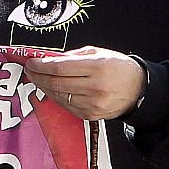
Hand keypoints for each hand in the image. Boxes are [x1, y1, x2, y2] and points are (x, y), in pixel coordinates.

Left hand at [23, 46, 145, 119]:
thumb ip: (72, 56)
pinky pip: (66, 106)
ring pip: (59, 96)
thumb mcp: (97, 53)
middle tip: (29, 70)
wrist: (139, 89)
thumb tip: (48, 58)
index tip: (31, 62)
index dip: (41, 65)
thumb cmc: (117, 67)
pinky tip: (50, 89)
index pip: (60, 68)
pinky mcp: (92, 115)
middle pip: (56, 83)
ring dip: (44, 87)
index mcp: (97, 67)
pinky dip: (55, 97)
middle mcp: (95, 87)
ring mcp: (94, 104)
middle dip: (38, 76)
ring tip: (37, 78)